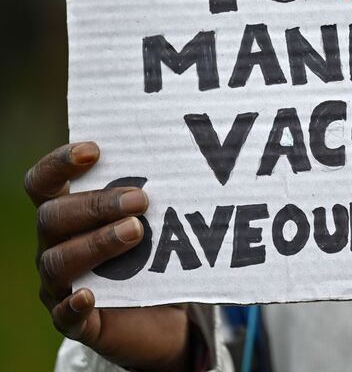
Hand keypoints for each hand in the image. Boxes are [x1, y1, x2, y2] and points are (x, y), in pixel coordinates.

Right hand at [24, 142, 190, 370]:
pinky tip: (90, 295)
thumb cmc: (152, 252)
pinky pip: (64, 316)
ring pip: (58, 261)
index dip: (58, 163)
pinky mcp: (77, 322)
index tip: (94, 150)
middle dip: (95, 205)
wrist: (162, 314)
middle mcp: (55, 246)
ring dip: (97, 243)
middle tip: (140, 199)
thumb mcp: (153, 220)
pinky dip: (74, 304)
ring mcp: (59, 285)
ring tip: (136, 231)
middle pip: (51, 218)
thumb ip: (155, 193)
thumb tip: (188, 157)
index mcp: (67, 214)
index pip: (43, 183)